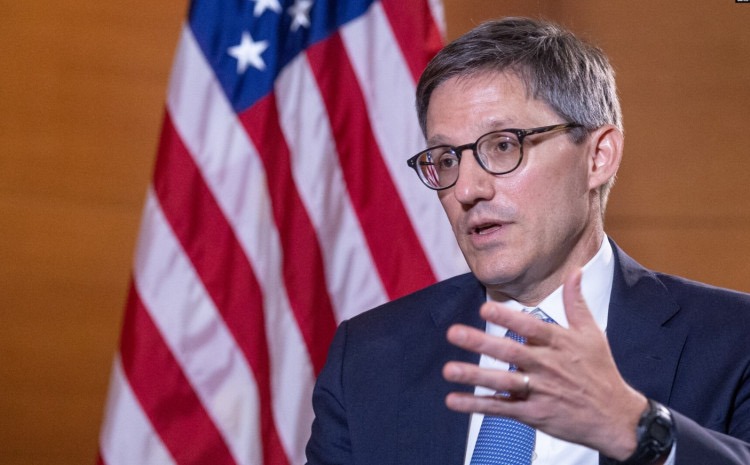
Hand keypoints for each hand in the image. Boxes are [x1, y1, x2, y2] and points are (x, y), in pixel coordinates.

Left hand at [442, 269, 647, 459]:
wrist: (616, 418)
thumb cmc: (601, 372)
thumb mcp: (592, 333)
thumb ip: (576, 302)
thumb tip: (575, 270)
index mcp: (559, 343)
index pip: (530, 327)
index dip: (508, 318)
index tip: (485, 309)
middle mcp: (548, 366)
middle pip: (511, 353)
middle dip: (481, 343)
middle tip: (453, 333)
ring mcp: (540, 391)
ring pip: (502, 382)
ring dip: (474, 376)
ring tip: (448, 369)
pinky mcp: (535, 414)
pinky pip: (502, 408)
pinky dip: (477, 405)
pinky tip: (454, 401)